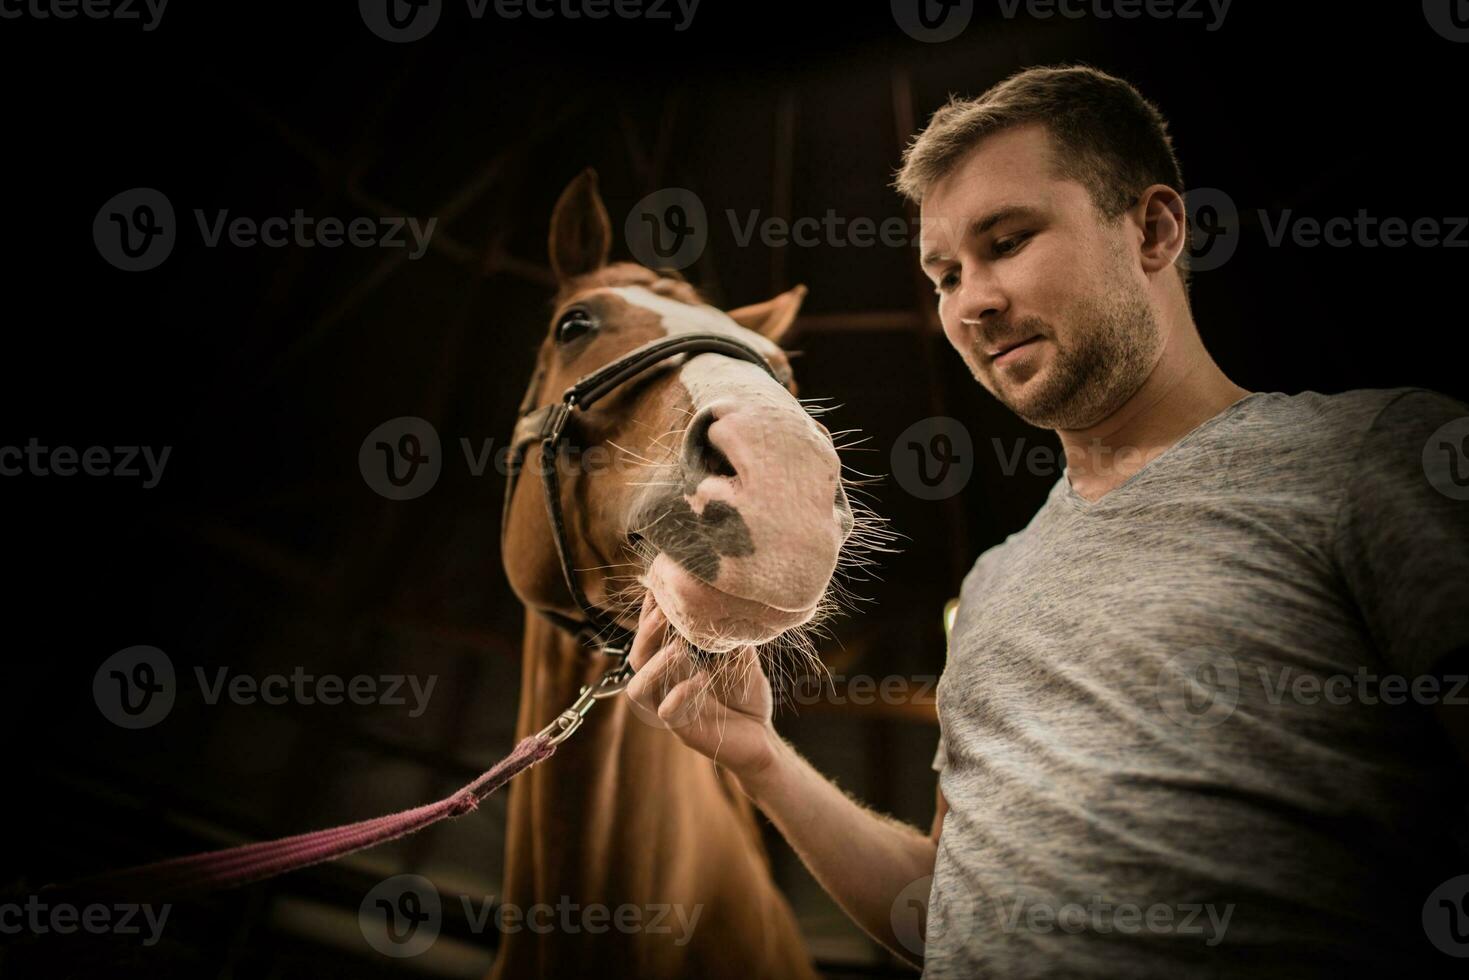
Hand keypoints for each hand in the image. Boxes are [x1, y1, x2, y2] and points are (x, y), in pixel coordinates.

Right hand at [624, 592, 778, 779]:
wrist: (761, 738)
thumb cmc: (746, 696)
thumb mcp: (741, 658)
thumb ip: (730, 635)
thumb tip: (730, 600)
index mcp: (674, 665)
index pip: (650, 636)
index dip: (649, 613)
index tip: (658, 589)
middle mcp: (665, 685)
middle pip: (636, 658)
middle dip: (645, 633)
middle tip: (663, 613)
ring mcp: (670, 708)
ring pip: (638, 688)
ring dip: (655, 665)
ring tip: (678, 648)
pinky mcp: (682, 729)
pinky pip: (667, 712)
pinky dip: (680, 693)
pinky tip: (701, 680)